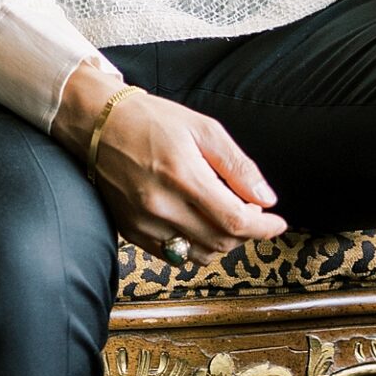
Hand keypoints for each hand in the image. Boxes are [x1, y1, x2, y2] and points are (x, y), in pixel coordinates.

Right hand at [54, 64, 285, 263]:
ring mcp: (144, 222)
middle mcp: (162, 205)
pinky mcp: (132, 231)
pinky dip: (196, 246)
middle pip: (221, 242)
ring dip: (222, 242)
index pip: (235, 220)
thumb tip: (266, 198)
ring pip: (200, 255)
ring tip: (224, 217)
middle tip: (251, 212)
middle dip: (246, 232)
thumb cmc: (150, 120)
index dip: (264, 227)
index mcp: (183, 176)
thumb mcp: (202, 128)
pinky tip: (198, 223)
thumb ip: (237, 166)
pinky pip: (175, 255)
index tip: (277, 222)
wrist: (97, 125)